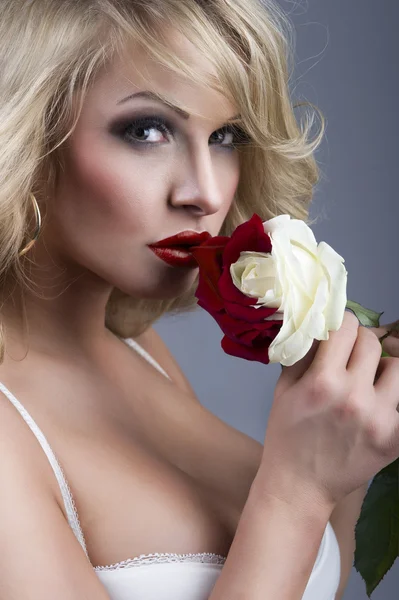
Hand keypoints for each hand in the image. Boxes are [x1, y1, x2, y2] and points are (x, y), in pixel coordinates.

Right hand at [258, 311, 398, 509]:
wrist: (299, 485)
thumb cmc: (286, 434)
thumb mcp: (284, 389)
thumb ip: (303, 354)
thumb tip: (319, 325)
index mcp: (323, 382)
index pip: (347, 328)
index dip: (342, 323)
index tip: (339, 331)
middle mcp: (354, 396)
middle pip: (373, 343)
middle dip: (360, 343)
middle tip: (350, 355)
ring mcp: (380, 419)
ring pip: (397, 369)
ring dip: (382, 368)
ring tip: (369, 381)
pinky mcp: (395, 439)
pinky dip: (393, 398)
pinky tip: (379, 404)